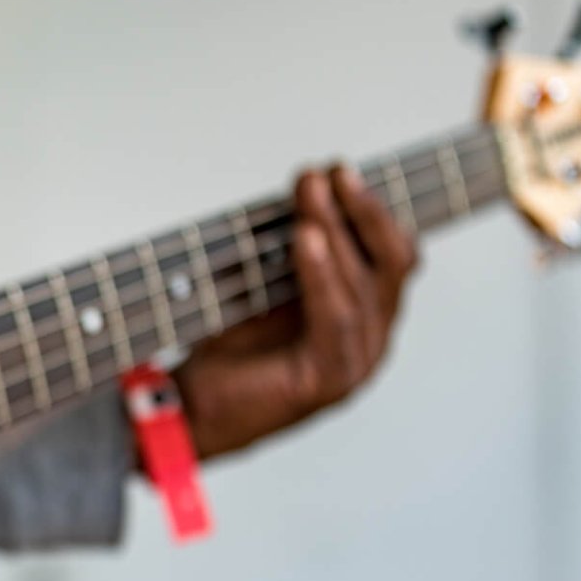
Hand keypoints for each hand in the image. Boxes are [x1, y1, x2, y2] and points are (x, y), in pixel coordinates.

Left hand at [172, 163, 416, 457]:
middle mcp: (372, 339)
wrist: (189, 411)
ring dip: (337, 230)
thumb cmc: (227, 352)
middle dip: (363, 210)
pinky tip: (304, 238)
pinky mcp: (330, 381)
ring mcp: (357, 363)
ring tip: (311, 192)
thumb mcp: (264, 286)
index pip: (392, 254)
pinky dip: (321, 272)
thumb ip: (293, 247)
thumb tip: (306, 184)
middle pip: (392, 262)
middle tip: (332, 170)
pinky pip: (336, 316)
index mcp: (364, 316)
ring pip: (364, 284)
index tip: (337, 169)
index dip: (372, 209)